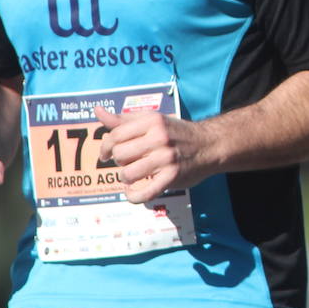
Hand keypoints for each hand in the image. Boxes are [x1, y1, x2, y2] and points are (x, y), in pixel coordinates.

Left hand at [95, 106, 211, 204]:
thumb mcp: (153, 121)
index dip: (106, 147)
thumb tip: (98, 111)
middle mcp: (159, 138)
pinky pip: (143, 193)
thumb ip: (124, 119)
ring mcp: (166, 158)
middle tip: (130, 162)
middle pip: (120, 155)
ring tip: (134, 176)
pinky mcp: (172, 177)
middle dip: (120, 161)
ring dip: (126, 178)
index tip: (106, 155)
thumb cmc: (178, 133)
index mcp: (152, 121)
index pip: (115, 136)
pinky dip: (134, 196)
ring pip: (128, 174)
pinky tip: (134, 192)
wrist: (210, 145)